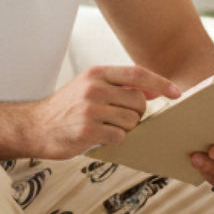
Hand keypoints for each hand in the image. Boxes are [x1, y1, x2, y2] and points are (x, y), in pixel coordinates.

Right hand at [30, 65, 180, 158]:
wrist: (36, 126)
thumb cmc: (68, 108)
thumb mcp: (91, 88)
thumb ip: (121, 87)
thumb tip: (154, 90)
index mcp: (97, 73)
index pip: (138, 73)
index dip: (160, 83)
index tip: (177, 92)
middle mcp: (94, 88)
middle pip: (139, 101)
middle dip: (138, 114)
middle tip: (121, 119)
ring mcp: (90, 109)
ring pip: (131, 121)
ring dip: (125, 129)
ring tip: (105, 127)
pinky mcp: (87, 130)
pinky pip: (119, 136)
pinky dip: (114, 140)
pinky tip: (99, 137)